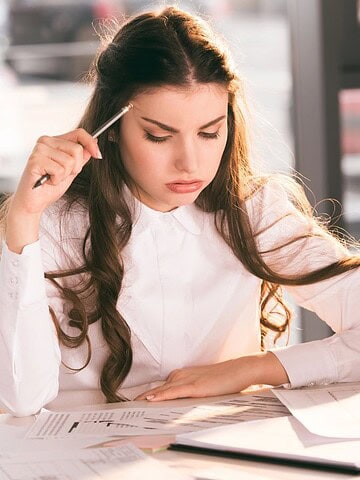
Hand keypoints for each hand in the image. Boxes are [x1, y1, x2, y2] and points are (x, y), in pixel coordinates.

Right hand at [6, 128, 100, 252]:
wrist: (34, 202)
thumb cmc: (49, 187)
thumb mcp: (71, 171)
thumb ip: (80, 158)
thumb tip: (93, 146)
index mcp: (55, 141)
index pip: (79, 133)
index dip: (91, 143)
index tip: (98, 155)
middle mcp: (46, 141)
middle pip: (77, 149)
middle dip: (75, 167)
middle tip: (61, 175)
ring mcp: (39, 149)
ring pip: (70, 161)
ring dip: (64, 175)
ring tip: (52, 178)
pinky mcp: (35, 160)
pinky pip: (60, 170)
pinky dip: (57, 180)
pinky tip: (47, 181)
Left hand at [136, 353, 288, 401]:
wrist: (239, 370)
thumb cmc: (225, 378)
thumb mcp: (204, 385)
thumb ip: (191, 391)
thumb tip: (181, 401)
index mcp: (183, 375)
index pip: (161, 387)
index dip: (147, 395)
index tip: (135, 402)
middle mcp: (182, 375)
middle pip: (157, 388)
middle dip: (142, 397)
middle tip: (127, 406)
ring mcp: (187, 380)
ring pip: (161, 390)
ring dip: (147, 398)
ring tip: (131, 406)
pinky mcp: (194, 386)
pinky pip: (173, 392)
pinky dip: (160, 396)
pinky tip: (150, 400)